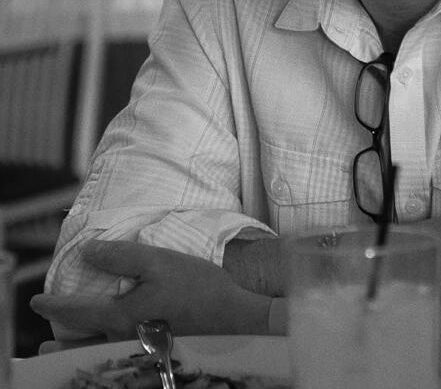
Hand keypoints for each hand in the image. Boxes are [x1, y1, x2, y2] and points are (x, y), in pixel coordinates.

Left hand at [30, 240, 269, 339]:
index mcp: (120, 317)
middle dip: (60, 346)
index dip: (53, 305)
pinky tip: (110, 348)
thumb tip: (88, 253)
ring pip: (98, 356)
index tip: (37, 301)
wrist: (233, 320)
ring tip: (67, 352)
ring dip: (79, 353)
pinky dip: (104, 355)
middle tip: (43, 348)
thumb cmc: (197, 288)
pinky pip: (119, 358)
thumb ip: (122, 256)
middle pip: (80, 347)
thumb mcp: (160, 262)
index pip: (76, 313)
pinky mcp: (155, 357)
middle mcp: (123, 340)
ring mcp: (139, 353)